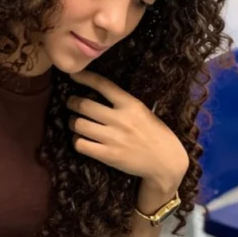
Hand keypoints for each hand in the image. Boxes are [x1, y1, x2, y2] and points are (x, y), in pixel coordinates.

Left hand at [66, 70, 188, 193]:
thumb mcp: (142, 111)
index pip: (103, 85)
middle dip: (72, 102)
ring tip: (75, 123)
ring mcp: (113, 138)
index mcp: (130, 104)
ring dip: (72, 122)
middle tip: (71, 103)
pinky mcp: (108, 155)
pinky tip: (81, 140)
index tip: (73, 75)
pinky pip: (81, 145)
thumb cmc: (154, 134)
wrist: (166, 161)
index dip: (84, 77)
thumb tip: (94, 95)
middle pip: (83, 105)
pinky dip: (77, 141)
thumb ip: (122, 103)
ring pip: (78, 124)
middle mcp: (120, 119)